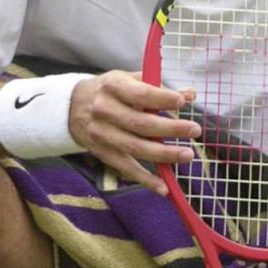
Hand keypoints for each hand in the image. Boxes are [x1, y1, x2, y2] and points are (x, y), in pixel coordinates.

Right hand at [68, 72, 199, 194]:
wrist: (73, 107)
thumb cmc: (112, 91)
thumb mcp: (130, 80)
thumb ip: (159, 86)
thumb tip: (191, 95)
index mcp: (113, 86)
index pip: (140, 94)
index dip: (161, 98)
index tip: (182, 102)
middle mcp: (104, 110)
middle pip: (140, 124)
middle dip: (170, 129)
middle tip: (194, 129)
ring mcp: (102, 134)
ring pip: (136, 148)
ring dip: (164, 155)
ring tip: (187, 155)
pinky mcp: (102, 153)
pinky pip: (126, 168)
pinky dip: (145, 180)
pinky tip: (164, 187)